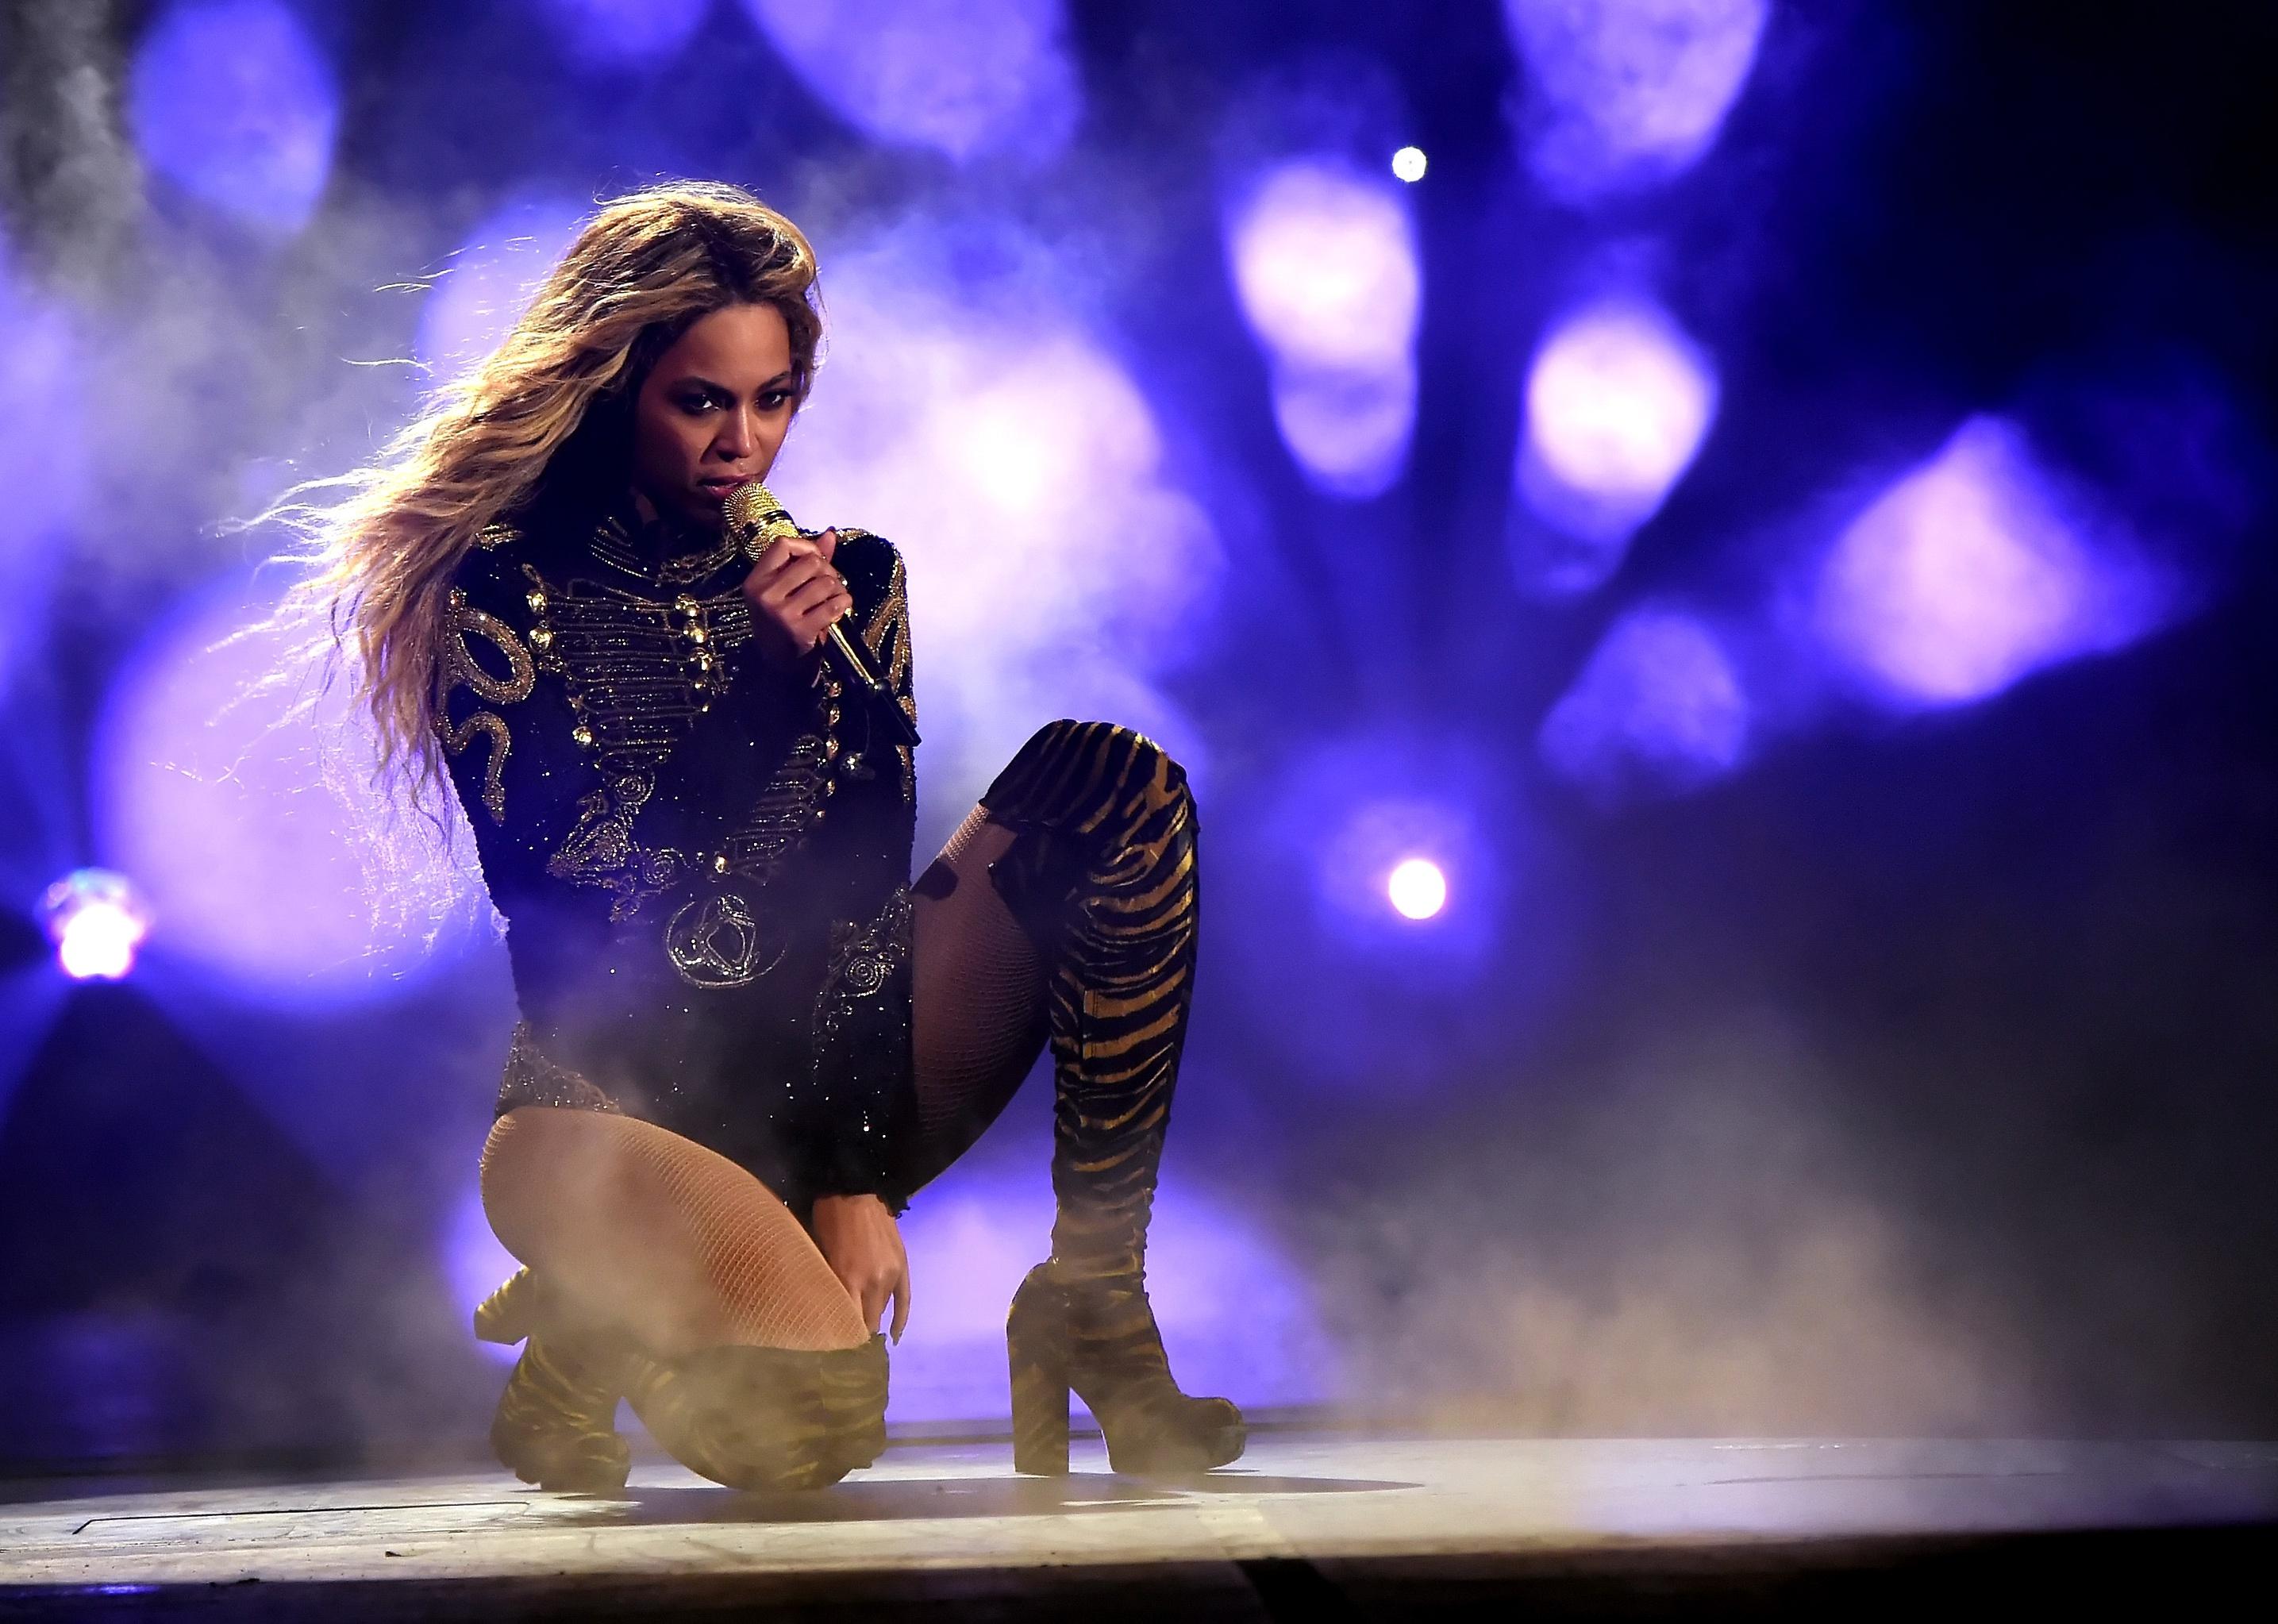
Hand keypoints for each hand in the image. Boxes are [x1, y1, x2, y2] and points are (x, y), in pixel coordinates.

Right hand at [741, 528, 850, 670]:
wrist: (782, 669)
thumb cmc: (786, 624)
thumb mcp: (787, 591)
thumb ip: (808, 560)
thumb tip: (831, 533)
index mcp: (755, 581)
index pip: (783, 544)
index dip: (807, 547)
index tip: (816, 561)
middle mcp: (764, 595)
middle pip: (811, 562)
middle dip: (829, 571)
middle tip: (830, 585)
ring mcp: (781, 614)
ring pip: (826, 582)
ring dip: (838, 589)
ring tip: (833, 599)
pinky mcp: (800, 630)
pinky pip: (834, 603)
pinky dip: (844, 603)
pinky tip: (840, 609)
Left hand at [811, 1192, 909, 1341]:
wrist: (856, 1190)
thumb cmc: (828, 1220)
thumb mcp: (821, 1255)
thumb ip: (830, 1284)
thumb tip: (828, 1310)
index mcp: (849, 1279)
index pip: (848, 1324)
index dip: (843, 1340)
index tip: (834, 1350)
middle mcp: (874, 1282)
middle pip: (868, 1323)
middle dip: (858, 1335)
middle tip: (846, 1345)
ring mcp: (892, 1275)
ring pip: (883, 1311)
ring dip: (872, 1320)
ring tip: (862, 1335)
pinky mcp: (903, 1266)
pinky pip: (905, 1300)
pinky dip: (900, 1320)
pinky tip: (894, 1337)